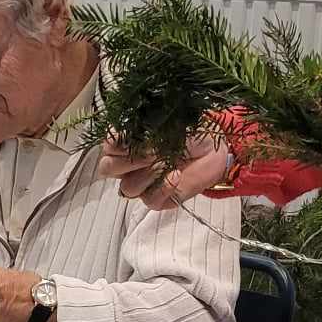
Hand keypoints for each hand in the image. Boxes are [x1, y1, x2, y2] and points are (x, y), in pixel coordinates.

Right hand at [97, 130, 231, 208]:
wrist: (215, 147)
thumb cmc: (191, 132)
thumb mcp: (167, 122)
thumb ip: (146, 128)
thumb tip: (136, 137)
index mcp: (127, 144)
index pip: (106, 147)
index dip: (113, 143)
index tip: (128, 135)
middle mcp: (129, 166)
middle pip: (107, 170)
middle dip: (126, 161)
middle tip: (149, 152)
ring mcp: (142, 184)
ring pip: (128, 188)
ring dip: (148, 174)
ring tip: (168, 161)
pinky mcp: (157, 199)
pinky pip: (149, 200)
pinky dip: (163, 187)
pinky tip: (176, 175)